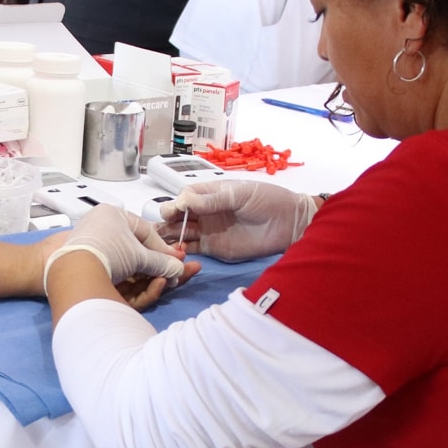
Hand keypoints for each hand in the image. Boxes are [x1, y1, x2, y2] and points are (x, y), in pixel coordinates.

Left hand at [41, 208, 187, 305]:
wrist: (72, 271)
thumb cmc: (107, 251)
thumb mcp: (140, 256)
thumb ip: (162, 262)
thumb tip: (179, 269)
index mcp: (112, 215)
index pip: (145, 231)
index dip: (163, 248)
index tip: (177, 261)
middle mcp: (101, 229)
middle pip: (137, 250)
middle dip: (158, 264)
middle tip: (176, 273)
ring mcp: (92, 250)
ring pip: (128, 265)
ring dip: (149, 275)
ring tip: (166, 282)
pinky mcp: (87, 269)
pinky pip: (116, 275)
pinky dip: (133, 282)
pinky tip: (150, 288)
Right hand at [159, 180, 319, 261]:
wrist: (289, 223)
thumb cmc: (267, 200)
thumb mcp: (240, 195)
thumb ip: (213, 200)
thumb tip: (184, 202)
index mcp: (210, 194)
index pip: (185, 197)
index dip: (175, 204)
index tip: (171, 211)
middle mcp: (205, 212)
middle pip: (178, 216)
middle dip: (167, 221)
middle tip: (158, 230)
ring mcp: (208, 230)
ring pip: (181, 233)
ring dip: (170, 237)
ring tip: (158, 243)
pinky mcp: (214, 248)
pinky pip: (193, 249)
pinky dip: (182, 251)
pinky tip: (174, 253)